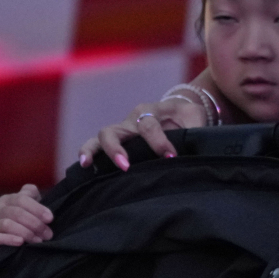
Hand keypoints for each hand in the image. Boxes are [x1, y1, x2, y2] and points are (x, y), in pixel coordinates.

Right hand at [0, 183, 52, 253]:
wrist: (6, 248)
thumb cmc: (23, 225)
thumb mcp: (30, 209)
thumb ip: (34, 199)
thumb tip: (38, 198)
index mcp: (8, 199)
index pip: (21, 199)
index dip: (37, 208)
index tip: (50, 219)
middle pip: (16, 212)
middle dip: (35, 223)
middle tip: (48, 234)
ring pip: (7, 224)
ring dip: (26, 232)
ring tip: (38, 240)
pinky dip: (9, 239)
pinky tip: (20, 242)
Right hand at [79, 94, 205, 169]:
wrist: (178, 111)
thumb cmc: (186, 116)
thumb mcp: (195, 117)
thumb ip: (195, 129)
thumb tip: (195, 147)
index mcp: (152, 111)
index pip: (150, 126)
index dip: (159, 142)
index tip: (171, 157)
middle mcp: (132, 119)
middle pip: (116, 130)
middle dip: (118, 149)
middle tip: (125, 166)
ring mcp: (122, 129)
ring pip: (102, 136)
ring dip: (94, 150)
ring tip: (88, 164)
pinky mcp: (117, 139)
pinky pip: (96, 144)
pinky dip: (88, 153)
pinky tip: (83, 166)